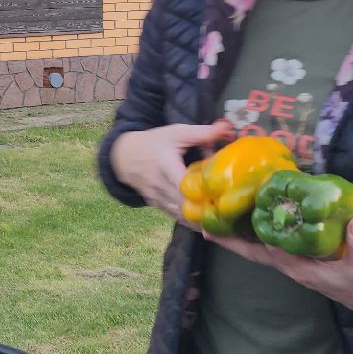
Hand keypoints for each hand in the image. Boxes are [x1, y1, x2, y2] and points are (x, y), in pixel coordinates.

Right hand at [111, 121, 233, 220]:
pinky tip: (204, 225)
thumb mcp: (176, 133)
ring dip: (198, 220)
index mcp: (165, 166)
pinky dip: (189, 222)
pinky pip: (175, 217)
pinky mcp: (156, 205)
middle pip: (184, 205)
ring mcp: (156, 198)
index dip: (200, 193)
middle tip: (226, 216)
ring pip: (180, 215)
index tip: (220, 198)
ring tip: (218, 224)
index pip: (183, 184)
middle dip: (204, 212)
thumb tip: (228, 129)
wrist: (124, 156)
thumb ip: (202, 133)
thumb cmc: (153, 143)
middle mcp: (159, 185)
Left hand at [205, 216, 352, 313]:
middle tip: (206, 226)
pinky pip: (270, 243)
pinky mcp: (296, 257)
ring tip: (220, 218)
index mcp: (298, 267)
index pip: (266, 251)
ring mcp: (290, 261)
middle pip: (252, 251)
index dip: (248, 238)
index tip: (230, 223)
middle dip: (230, 240)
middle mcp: (288, 264)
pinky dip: (257, 233)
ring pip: (258, 248)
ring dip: (239, 235)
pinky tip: (252, 219)